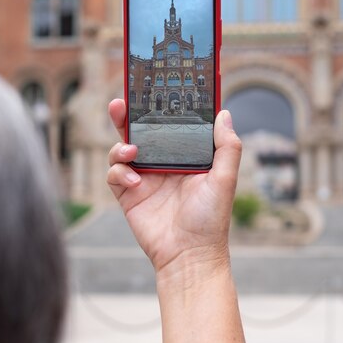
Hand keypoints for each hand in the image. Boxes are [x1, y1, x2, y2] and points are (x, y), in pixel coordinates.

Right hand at [106, 99, 241, 275]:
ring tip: (131, 151)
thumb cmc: (211, 219)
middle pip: (141, 131)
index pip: (170, 124)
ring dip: (121, 144)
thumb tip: (224, 113)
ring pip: (122, 148)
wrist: (189, 256)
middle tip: (121, 102)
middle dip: (128, 115)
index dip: (161, 107)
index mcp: (184, 155)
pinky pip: (115, 173)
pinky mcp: (128, 194)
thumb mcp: (224, 179)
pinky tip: (134, 182)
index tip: (154, 87)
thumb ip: (227, 146)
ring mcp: (144, 177)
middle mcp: (163, 163)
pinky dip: (119, 173)